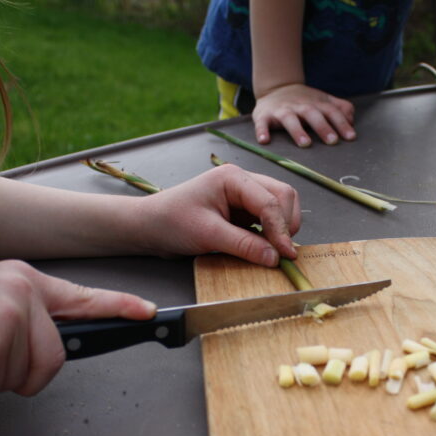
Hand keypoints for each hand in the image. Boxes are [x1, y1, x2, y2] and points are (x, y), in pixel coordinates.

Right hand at [0, 261, 155, 399]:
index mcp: (22, 279)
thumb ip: (22, 314)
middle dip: (21, 374)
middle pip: (54, 360)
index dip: (118, 306)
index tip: (147, 311)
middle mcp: (21, 293)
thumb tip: (48, 343)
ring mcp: (7, 318)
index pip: (80, 296)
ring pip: (26, 378)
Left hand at [136, 164, 300, 266]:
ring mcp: (244, 195)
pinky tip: (263, 248)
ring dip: (281, 228)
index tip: (286, 255)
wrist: (150, 227)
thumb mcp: (207, 234)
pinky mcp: (242, 211)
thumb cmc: (171, 222)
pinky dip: (271, 233)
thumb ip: (244, 245)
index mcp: (234, 178)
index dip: (281, 229)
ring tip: (273, 250)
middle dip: (286, 224)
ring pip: (280, 206)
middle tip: (281, 253)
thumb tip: (275, 258)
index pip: (271, 201)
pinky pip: (267, 219)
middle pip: (283, 197)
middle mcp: (243, 182)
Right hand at [252, 83, 355, 146]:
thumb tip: (352, 120)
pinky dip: (262, 131)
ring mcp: (282, 110)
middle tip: (332, 141)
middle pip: (312, 114)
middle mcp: (299, 106)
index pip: (331, 112)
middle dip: (323, 127)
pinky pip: (262, 123)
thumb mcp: (324, 100)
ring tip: (305, 144)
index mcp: (316, 103)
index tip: (350, 137)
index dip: (342, 124)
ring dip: (297, 131)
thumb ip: (340, 108)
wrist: (276, 88)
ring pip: (289, 119)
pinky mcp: (264, 115)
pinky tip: (265, 141)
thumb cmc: (304, 101)